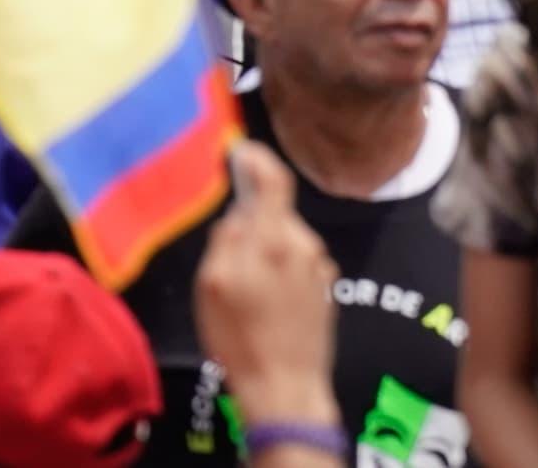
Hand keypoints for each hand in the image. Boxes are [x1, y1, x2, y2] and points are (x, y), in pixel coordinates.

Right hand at [190, 143, 341, 427]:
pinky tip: (261, 300)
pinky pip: (294, 263)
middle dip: (250, 217)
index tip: (239, 149)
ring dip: (261, 247)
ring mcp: (319, 270)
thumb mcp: (212, 283)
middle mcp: (305, 247)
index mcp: (275, 238)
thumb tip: (236, 212)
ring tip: (238, 284)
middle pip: (275, 211)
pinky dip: (275, 268)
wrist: (286, 389)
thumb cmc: (240, 337)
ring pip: (283, 238)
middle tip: (222, 248)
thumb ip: (225, 238)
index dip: (257, 157)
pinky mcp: (325, 292)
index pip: (274, 178)